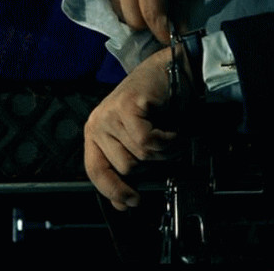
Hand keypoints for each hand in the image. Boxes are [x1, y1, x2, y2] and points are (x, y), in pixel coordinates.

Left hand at [84, 46, 177, 209]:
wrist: (177, 70)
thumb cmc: (160, 104)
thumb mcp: (137, 138)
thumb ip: (128, 166)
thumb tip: (122, 203)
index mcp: (96, 132)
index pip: (96, 171)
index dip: (114, 190)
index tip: (131, 202)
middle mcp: (98, 123)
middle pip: (125, 167)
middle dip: (152, 162)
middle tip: (164, 146)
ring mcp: (110, 113)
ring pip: (140, 156)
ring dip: (164, 151)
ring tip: (169, 135)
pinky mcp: (127, 106)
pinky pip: (148, 142)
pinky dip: (167, 141)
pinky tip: (172, 129)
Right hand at [93, 0, 196, 43]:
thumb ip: (181, 4)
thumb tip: (181, 34)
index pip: (152, 14)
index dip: (163, 32)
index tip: (172, 39)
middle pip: (133, 21)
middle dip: (149, 23)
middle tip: (160, 12)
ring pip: (120, 15)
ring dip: (135, 14)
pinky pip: (110, 4)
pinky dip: (124, 5)